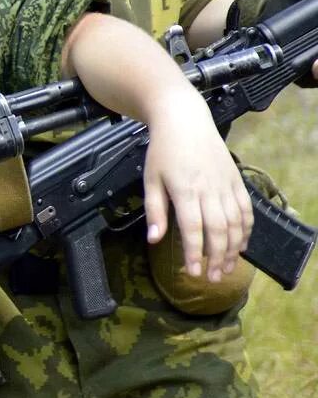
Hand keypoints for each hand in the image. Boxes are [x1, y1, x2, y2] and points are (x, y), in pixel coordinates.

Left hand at [143, 91, 253, 282]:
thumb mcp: (150, 179)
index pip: (193, 228)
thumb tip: (155, 239)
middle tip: (213, 277)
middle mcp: (209, 188)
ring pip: (236, 222)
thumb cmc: (162, 150)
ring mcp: (226, 184)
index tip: (193, 272)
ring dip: (233, 248)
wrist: (184, 120)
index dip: (194, 253)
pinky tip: (241, 245)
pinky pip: (246, 209)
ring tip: (227, 267)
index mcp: (185, 189)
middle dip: (217, 257)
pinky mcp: (236, 179)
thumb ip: (154, 210)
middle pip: (219, 230)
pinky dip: (247, 229)